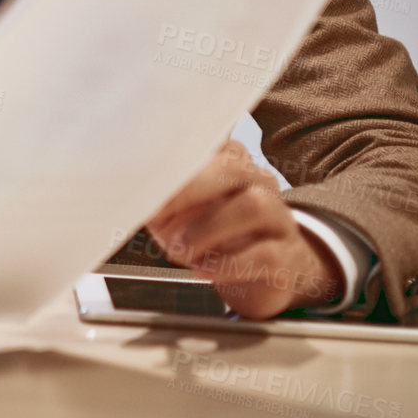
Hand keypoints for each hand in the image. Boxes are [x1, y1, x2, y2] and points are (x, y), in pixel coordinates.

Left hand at [145, 140, 343, 317]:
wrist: (262, 277)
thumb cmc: (210, 234)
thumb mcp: (176, 212)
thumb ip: (157, 198)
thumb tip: (129, 195)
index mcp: (231, 161)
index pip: (207, 140)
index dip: (174, 160)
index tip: (143, 182)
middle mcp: (259, 182)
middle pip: (233, 165)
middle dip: (188, 189)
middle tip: (158, 216)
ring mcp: (279, 218)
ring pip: (253, 205)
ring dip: (206, 229)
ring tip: (178, 250)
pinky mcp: (288, 257)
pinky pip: (265, 255)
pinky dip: (226, 264)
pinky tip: (202, 270)